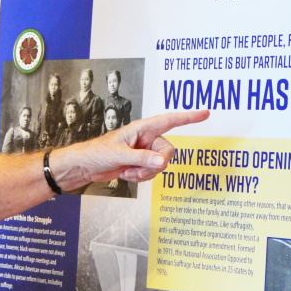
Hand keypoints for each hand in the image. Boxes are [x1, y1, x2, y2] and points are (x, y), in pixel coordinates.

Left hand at [54, 109, 208, 189]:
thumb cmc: (97, 153)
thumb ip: (143, 159)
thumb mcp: (120, 156)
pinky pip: (152, 173)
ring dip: (145, 173)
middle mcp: (146, 138)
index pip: (169, 120)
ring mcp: (144, 152)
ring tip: (127, 172)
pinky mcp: (140, 163)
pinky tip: (126, 174)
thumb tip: (163, 163)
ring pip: (160, 165)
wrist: (85, 167)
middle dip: (154, 165)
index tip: (206, 113)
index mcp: (142, 128)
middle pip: (167, 151)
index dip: (188, 117)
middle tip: (135, 169)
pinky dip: (140, 177)